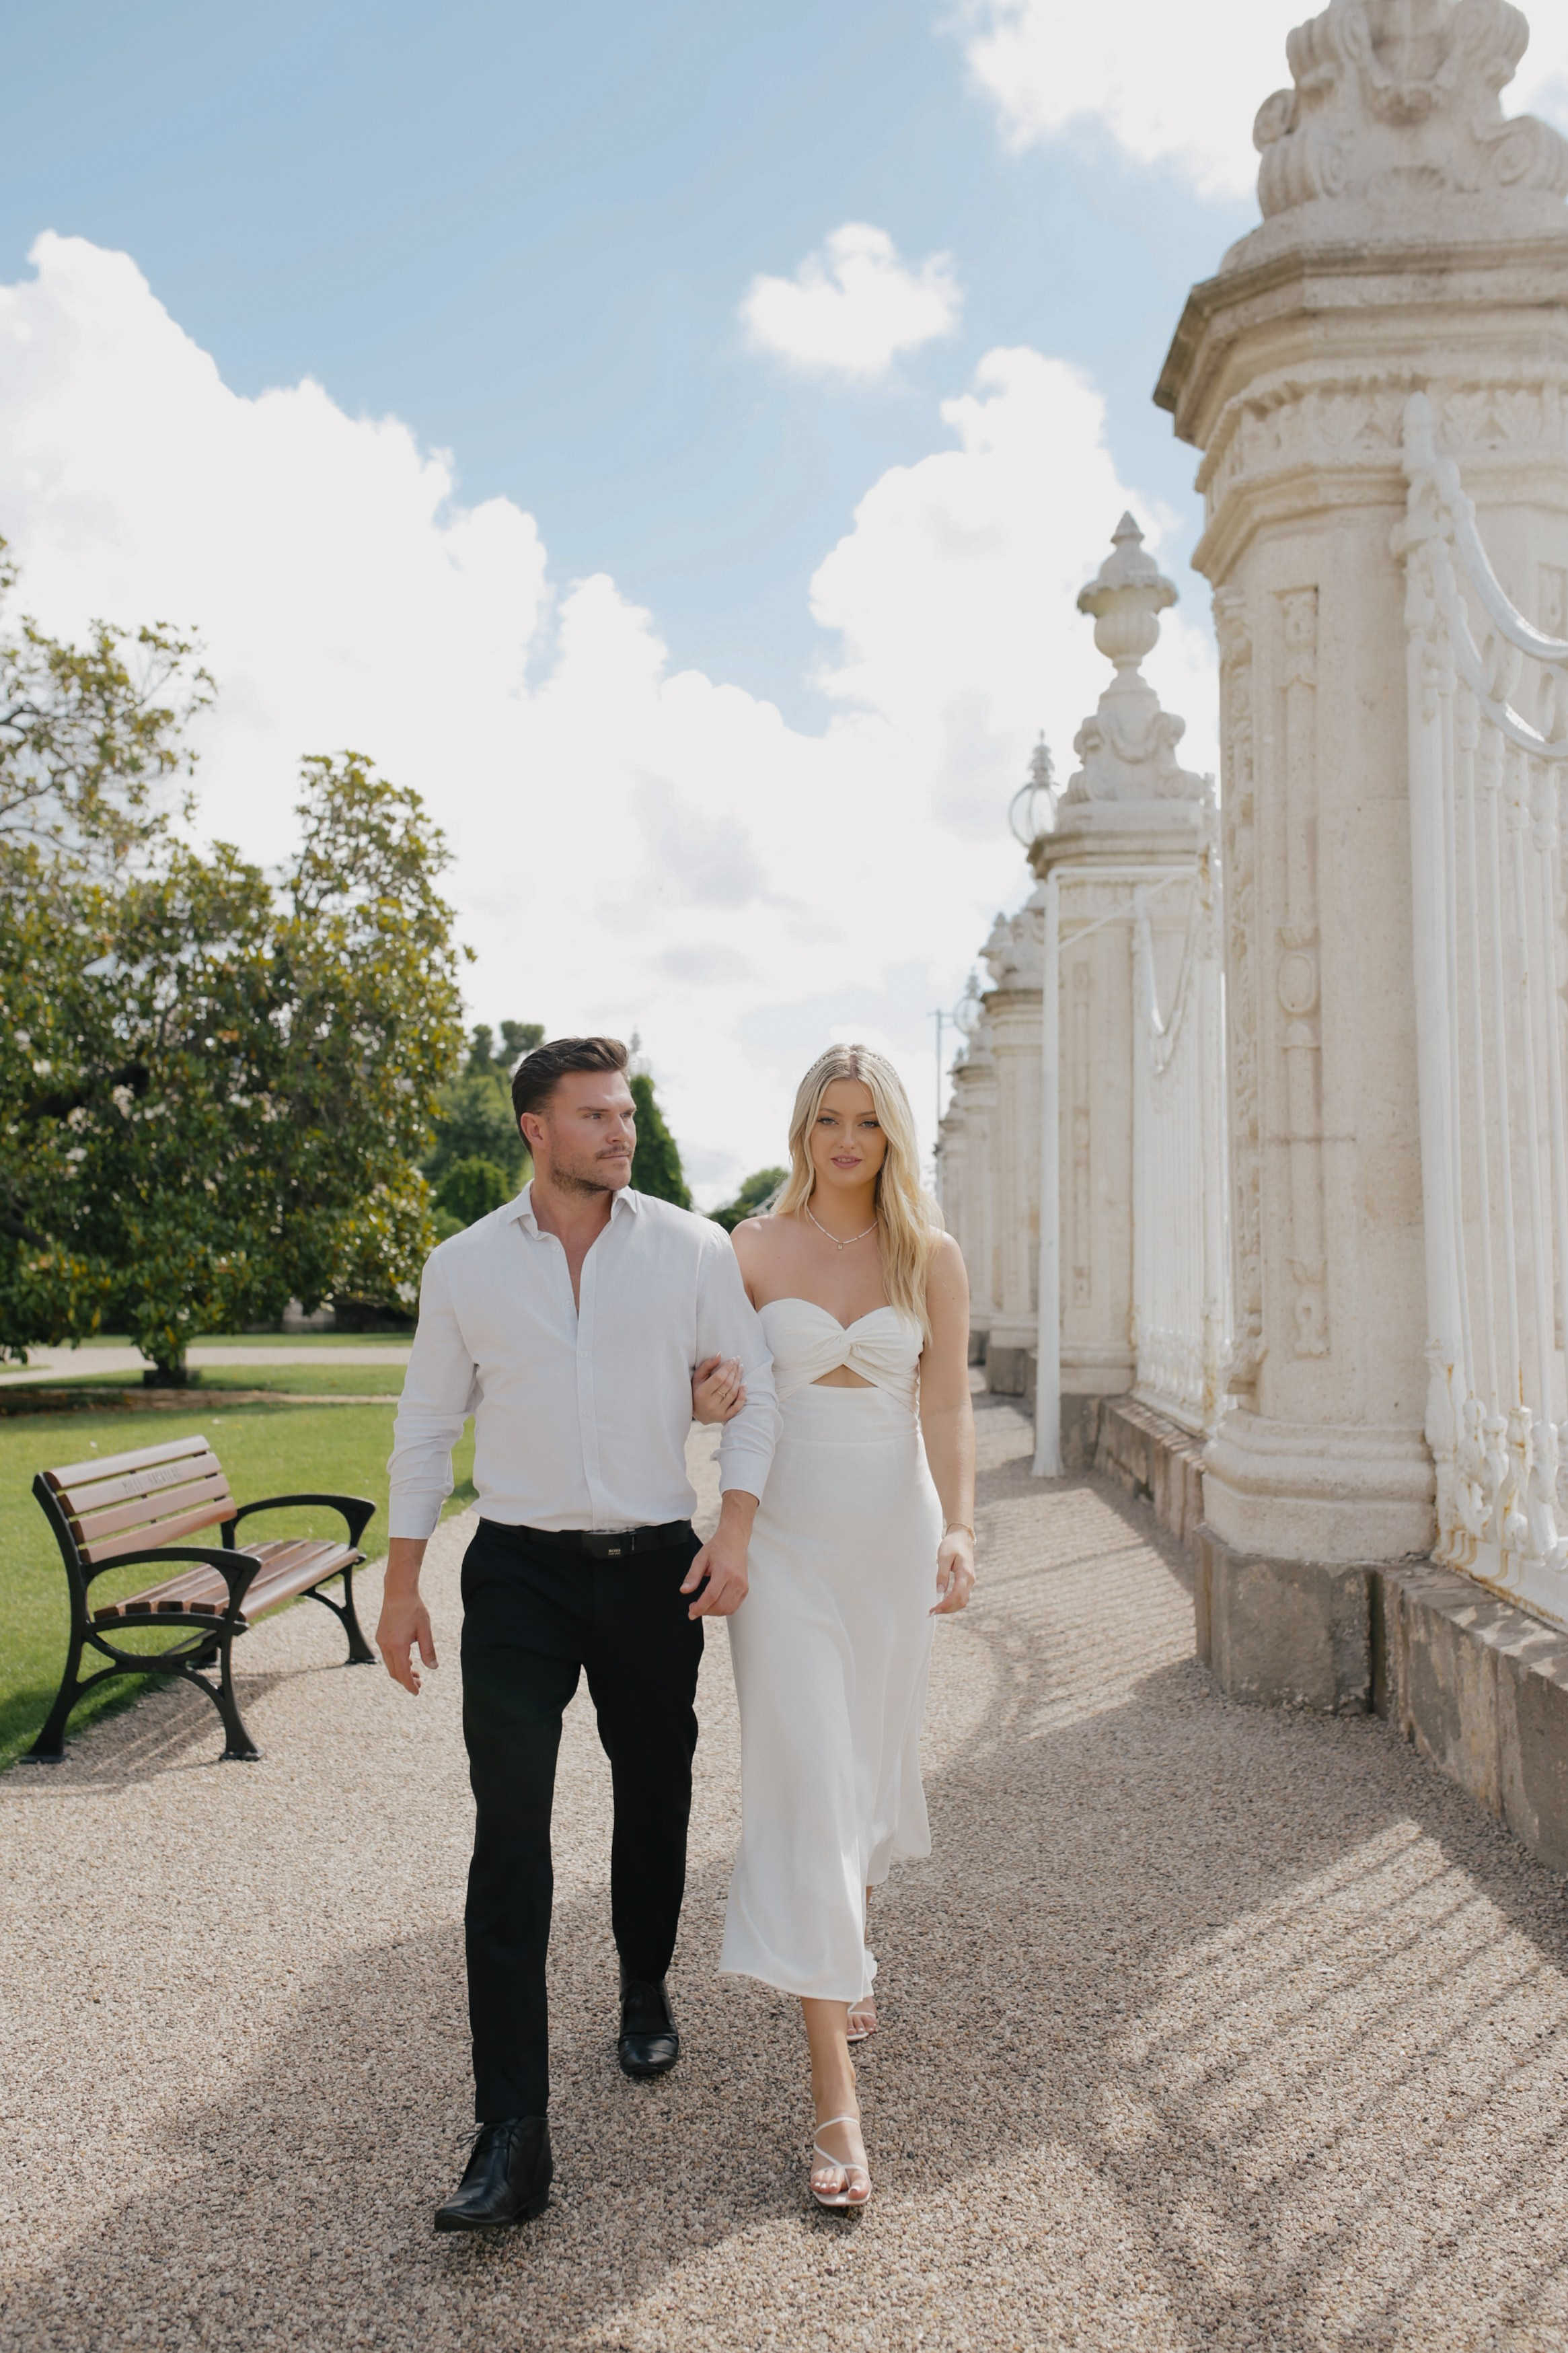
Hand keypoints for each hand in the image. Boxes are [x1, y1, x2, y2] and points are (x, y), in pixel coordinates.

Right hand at [376, 1553, 437, 1693]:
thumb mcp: (425, 1630)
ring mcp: (381, 1641)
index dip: (409, 1685)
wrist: (398, 1592)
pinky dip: (396, 1662)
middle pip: (394, 1672)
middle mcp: (386, 1645)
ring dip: (401, 1671)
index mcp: (397, 1646)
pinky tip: (408, 1660)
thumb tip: (433, 1667)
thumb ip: (428, 1650)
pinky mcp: (380, 1636)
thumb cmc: (414, 1609)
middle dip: (406, 1681)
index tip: (417, 1692)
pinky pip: (387, 1655)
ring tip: (415, 1674)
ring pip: (389, 1664)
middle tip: (419, 1684)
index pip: (403, 1673)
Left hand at [680, 1492, 755, 1617]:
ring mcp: (743, 1585)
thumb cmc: (717, 1548)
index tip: (691, 1613)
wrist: (734, 1541)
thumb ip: (692, 1576)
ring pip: (727, 1609)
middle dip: (705, 1611)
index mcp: (724, 1571)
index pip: (711, 1596)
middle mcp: (736, 1580)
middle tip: (694, 1608)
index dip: (700, 1607)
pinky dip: (723, 1609)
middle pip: (720, 1605)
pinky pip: (734, 1606)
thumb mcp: (700, 1558)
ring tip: (704, 1606)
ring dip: (714, 1612)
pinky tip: (714, 1604)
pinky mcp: (745, 1589)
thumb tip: (684, 1591)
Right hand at [692, 1354, 746, 1424]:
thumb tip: (720, 1355)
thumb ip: (707, 1365)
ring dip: (739, 1379)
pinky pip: (737, 1406)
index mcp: (702, 1394)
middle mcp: (710, 1404)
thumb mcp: (697, 1377)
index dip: (727, 1367)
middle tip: (737, 1361)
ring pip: (733, 1393)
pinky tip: (744, 1385)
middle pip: (727, 1384)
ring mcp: (718, 1412)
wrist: (697, 1412)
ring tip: (740, 1368)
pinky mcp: (725, 1417)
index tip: (732, 1359)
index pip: (719, 1378)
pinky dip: (742, 1395)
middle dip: (734, 1370)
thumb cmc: (696, 1391)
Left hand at [931, 1529, 974, 1616]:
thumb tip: (940, 1591)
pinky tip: (944, 1604)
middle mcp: (970, 1580)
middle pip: (961, 1602)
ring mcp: (970, 1582)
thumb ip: (942, 1574)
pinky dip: (953, 1603)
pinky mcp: (967, 1582)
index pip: (957, 1595)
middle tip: (932, 1611)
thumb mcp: (944, 1557)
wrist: (962, 1538)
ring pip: (963, 1601)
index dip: (946, 1605)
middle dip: (947, 1609)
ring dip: (950, 1608)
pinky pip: (962, 1597)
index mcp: (965, 1573)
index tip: (934, 1608)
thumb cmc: (952, 1545)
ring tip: (936, 1609)